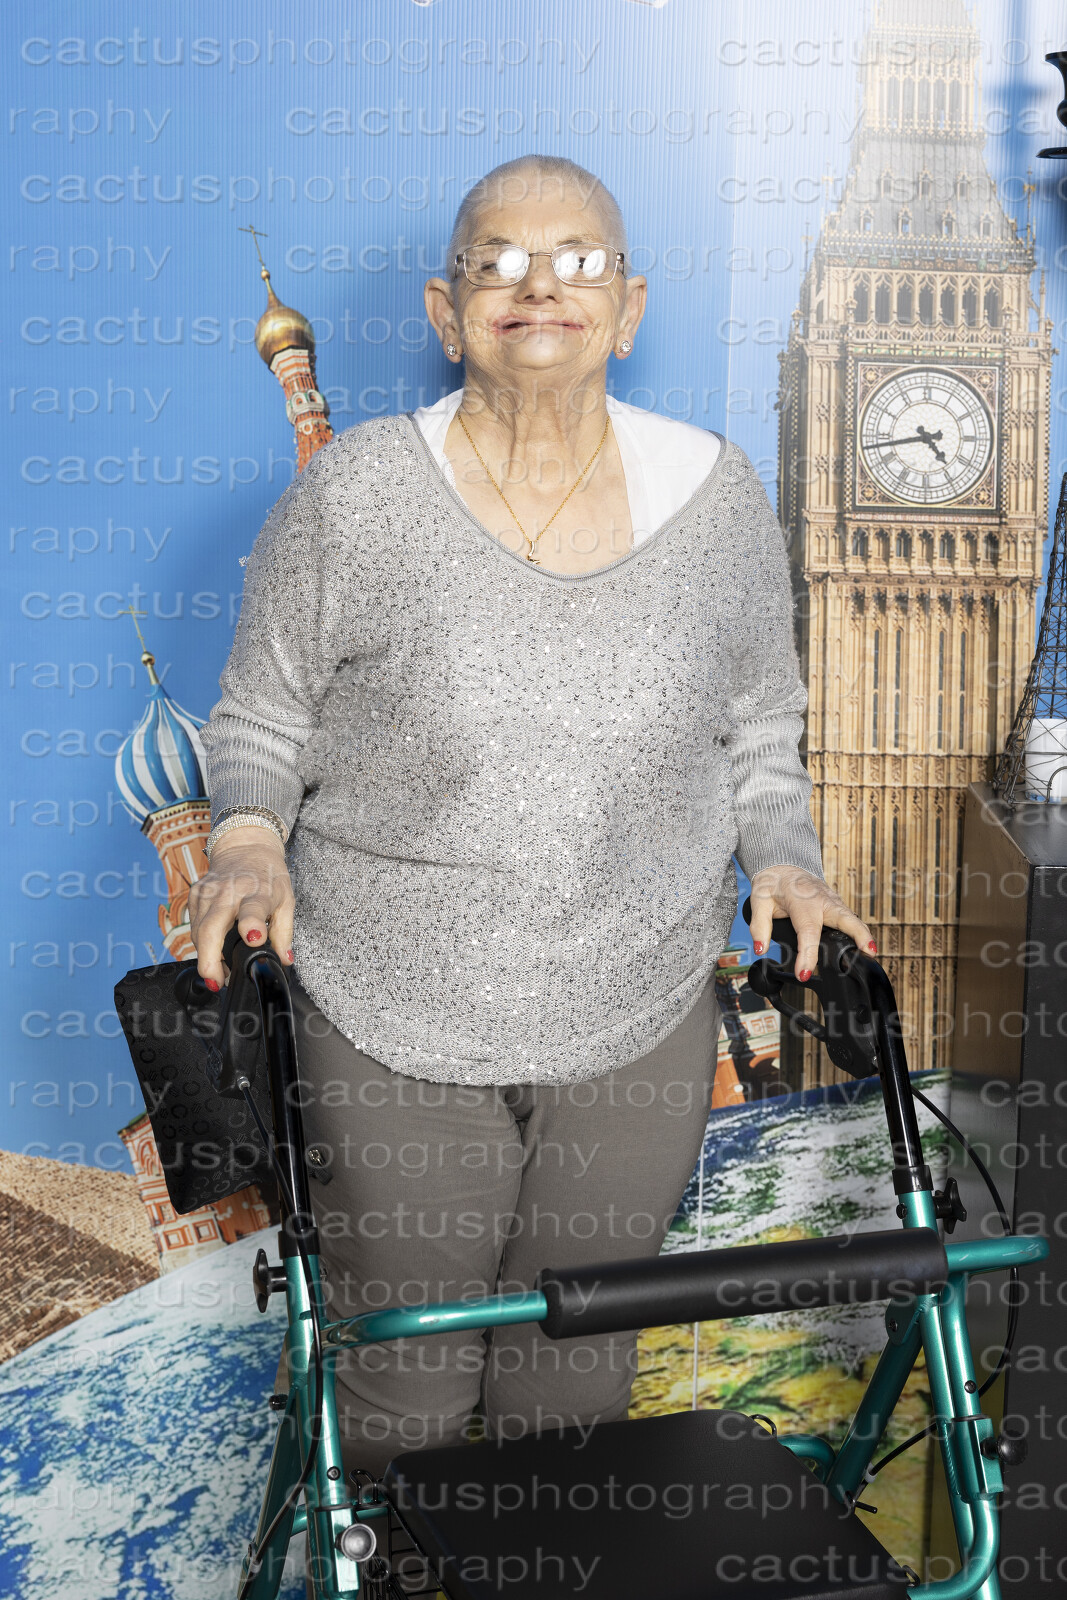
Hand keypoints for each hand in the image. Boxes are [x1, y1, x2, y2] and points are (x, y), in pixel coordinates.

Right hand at [189, 827, 294, 989]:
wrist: (245, 847)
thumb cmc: (268, 875)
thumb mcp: (286, 900)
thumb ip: (284, 933)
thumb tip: (283, 960)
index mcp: (257, 891)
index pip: (252, 908)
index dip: (251, 925)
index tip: (253, 939)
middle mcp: (229, 891)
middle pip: (211, 928)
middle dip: (210, 960)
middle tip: (217, 981)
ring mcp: (208, 892)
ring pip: (198, 932)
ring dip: (206, 957)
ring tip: (220, 973)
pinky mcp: (195, 894)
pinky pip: (194, 926)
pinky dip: (202, 943)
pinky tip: (213, 951)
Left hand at [748, 865, 875, 982]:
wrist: (784, 864)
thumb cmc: (773, 883)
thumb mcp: (759, 900)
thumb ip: (759, 926)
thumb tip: (760, 949)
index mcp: (802, 901)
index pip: (808, 931)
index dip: (808, 954)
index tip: (804, 973)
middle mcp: (822, 901)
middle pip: (845, 919)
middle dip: (858, 935)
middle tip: (868, 954)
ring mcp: (833, 901)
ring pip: (852, 919)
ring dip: (864, 935)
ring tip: (871, 955)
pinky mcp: (837, 904)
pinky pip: (850, 918)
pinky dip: (858, 931)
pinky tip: (863, 946)